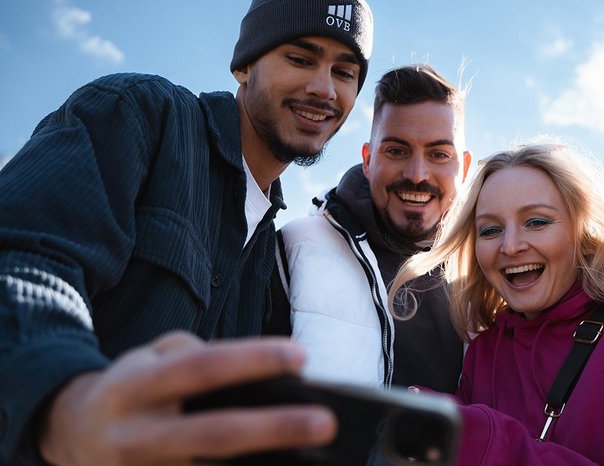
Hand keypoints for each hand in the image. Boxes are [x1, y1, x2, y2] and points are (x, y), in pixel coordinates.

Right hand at [39, 331, 336, 465]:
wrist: (71, 437)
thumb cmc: (132, 389)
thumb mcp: (147, 357)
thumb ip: (196, 355)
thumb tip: (261, 379)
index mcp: (137, 387)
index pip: (203, 368)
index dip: (252, 360)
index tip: (301, 357)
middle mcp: (140, 436)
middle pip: (217, 434)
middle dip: (275, 429)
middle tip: (326, 422)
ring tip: (318, 464)